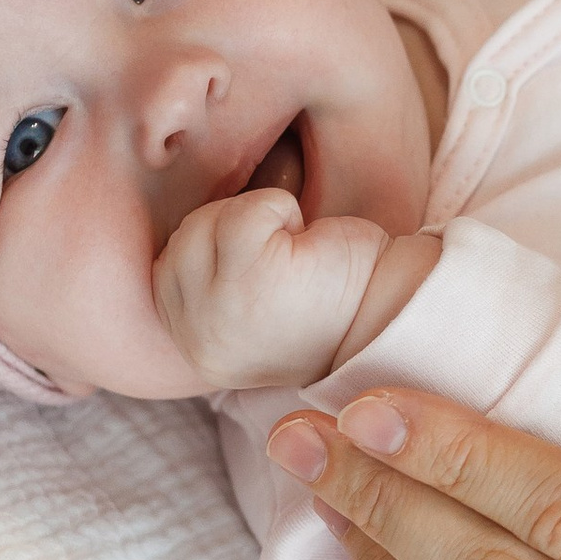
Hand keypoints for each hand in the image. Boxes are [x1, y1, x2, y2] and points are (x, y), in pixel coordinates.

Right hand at [153, 187, 392, 392]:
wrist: (395, 312)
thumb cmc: (330, 297)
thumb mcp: (245, 298)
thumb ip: (204, 281)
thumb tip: (176, 231)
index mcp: (194, 350)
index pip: (166, 267)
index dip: (221, 250)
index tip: (270, 275)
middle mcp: (197, 343)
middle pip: (182, 239)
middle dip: (236, 231)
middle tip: (289, 263)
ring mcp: (216, 316)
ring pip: (205, 222)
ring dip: (258, 220)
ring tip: (296, 256)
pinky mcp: (247, 283)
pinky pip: (242, 213)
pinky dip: (278, 209)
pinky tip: (307, 242)